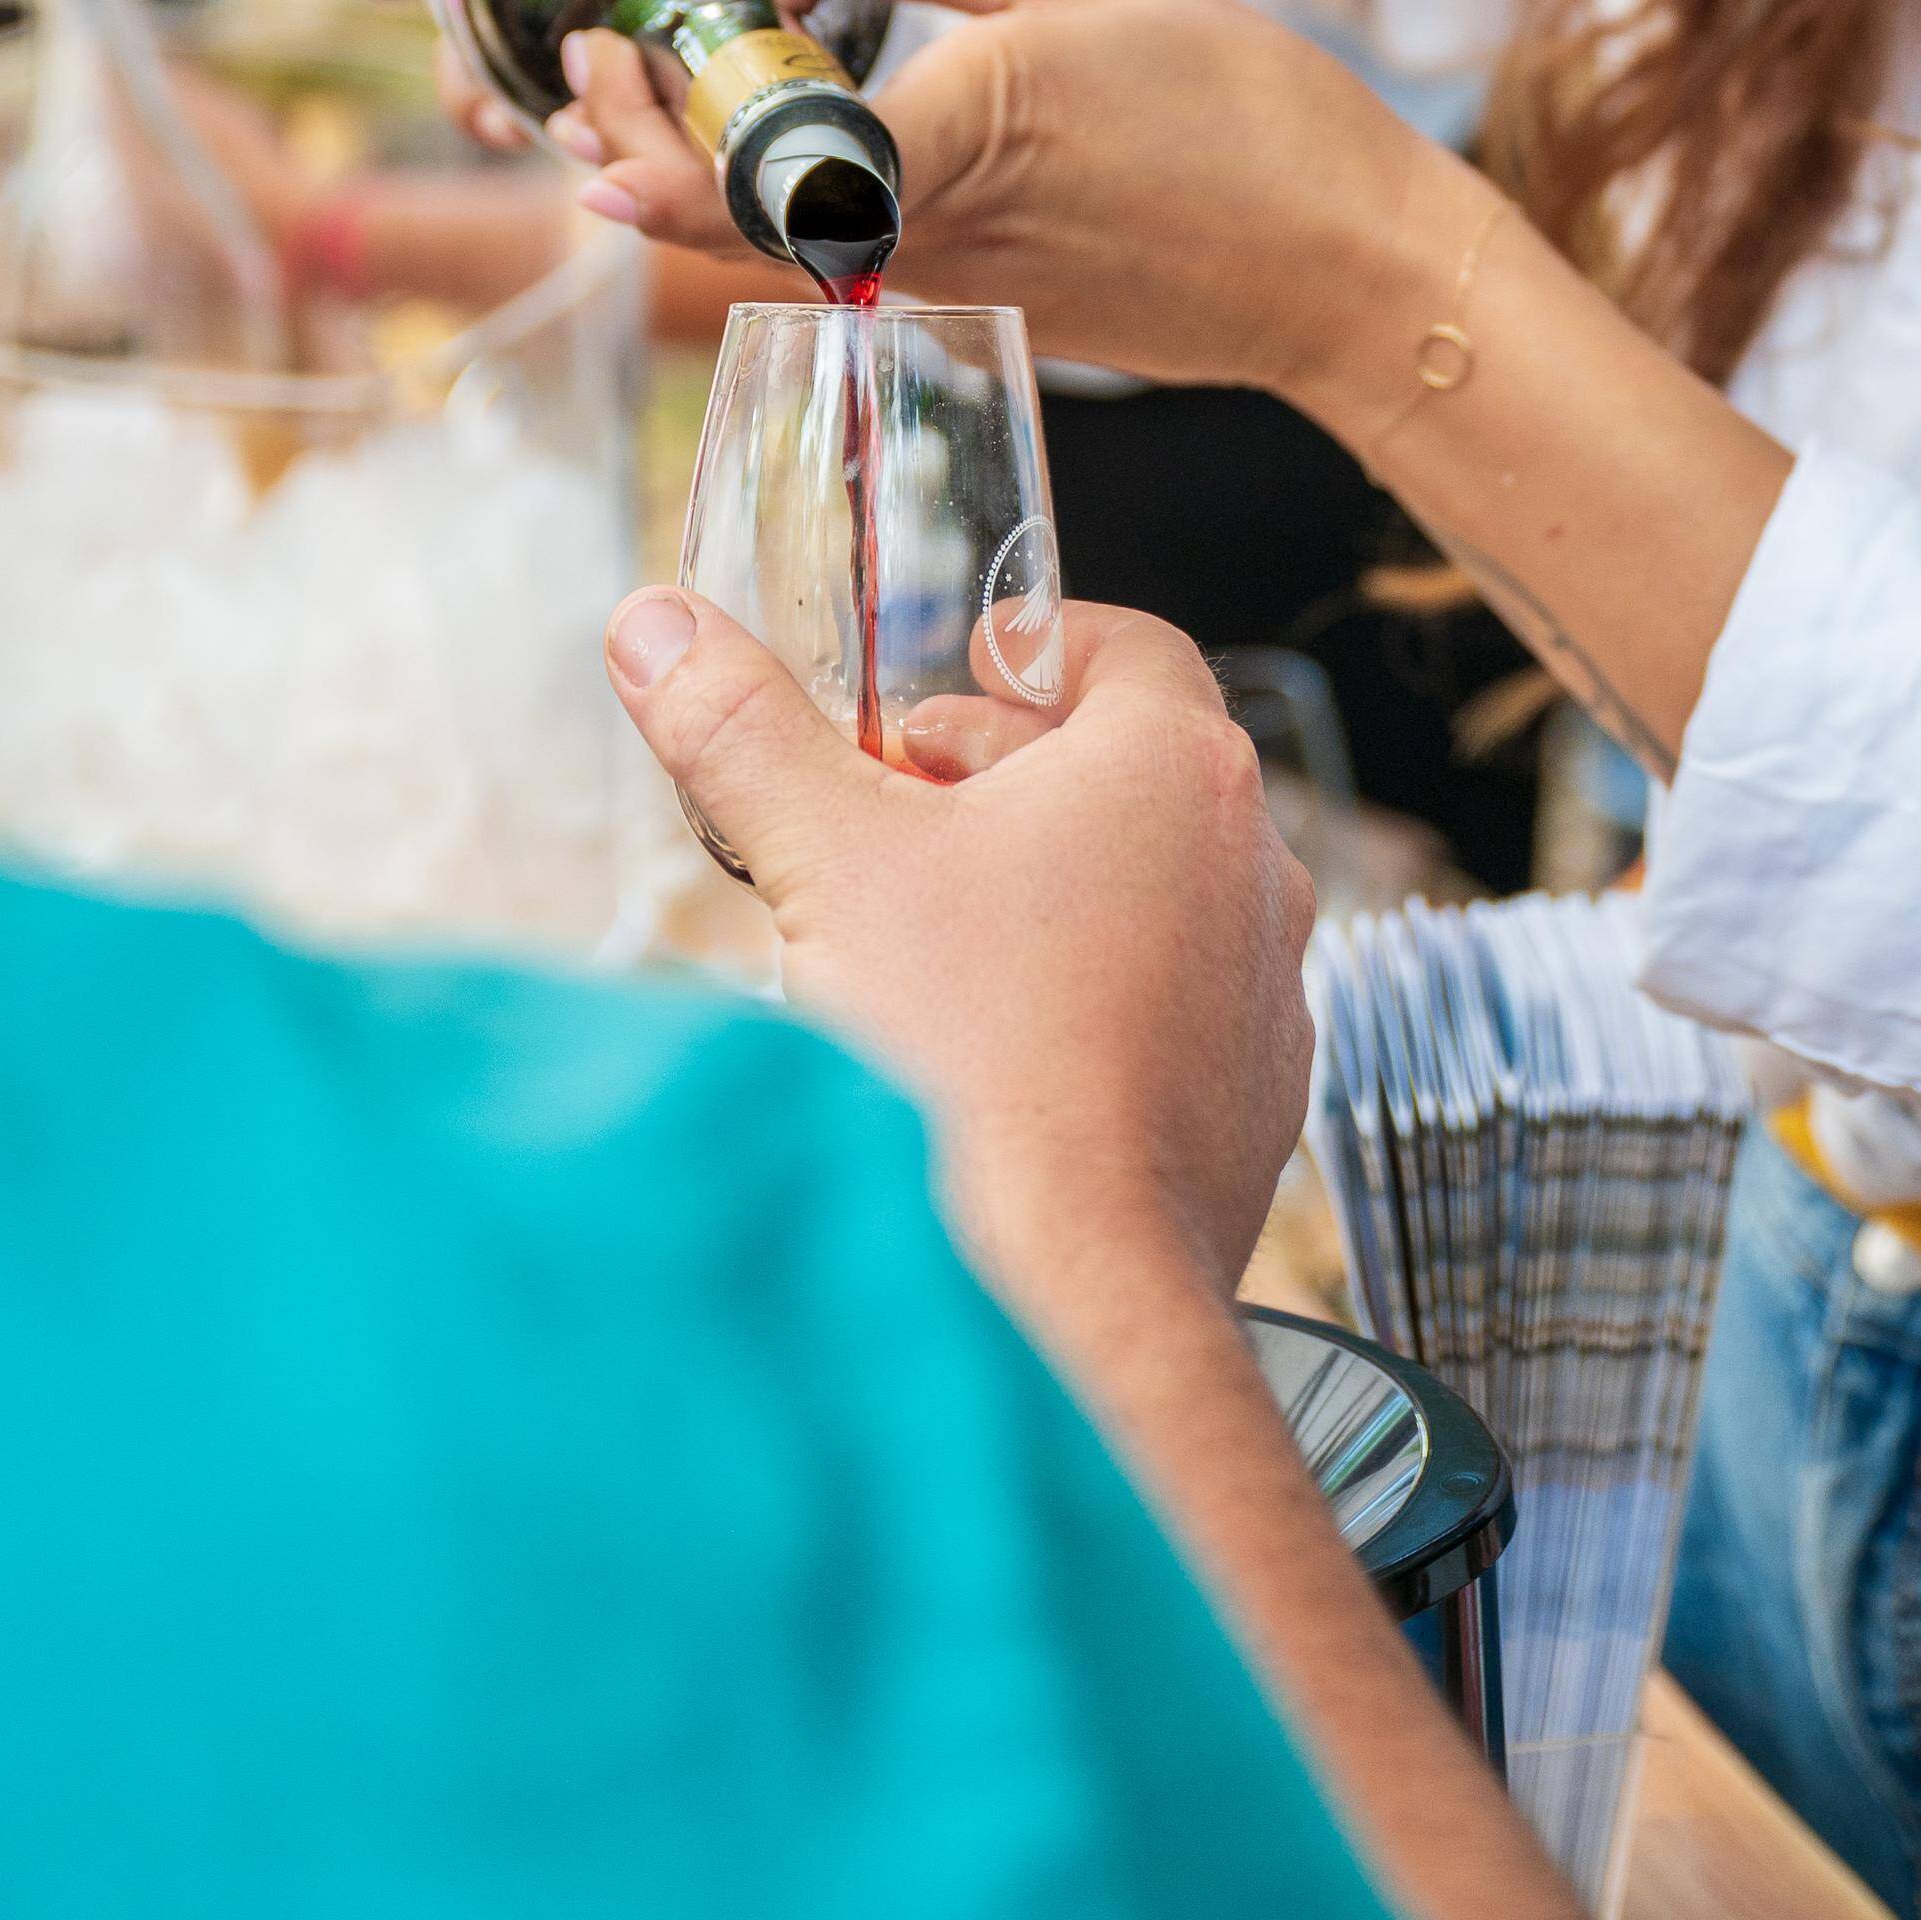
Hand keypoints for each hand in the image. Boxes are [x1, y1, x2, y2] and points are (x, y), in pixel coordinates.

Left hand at [570, 0, 1452, 401]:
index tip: (580, 97)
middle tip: (590, 74)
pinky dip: (786, 206)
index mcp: (953, 134)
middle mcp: (932, 229)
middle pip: (736, 224)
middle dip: (640, 156)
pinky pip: (854, 256)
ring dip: (700, 182)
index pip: (757, 174)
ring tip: (645, 95)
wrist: (1341, 269)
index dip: (646, 153)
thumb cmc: (1243, 107)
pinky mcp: (988, 302)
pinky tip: (773, 143)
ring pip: (782, 246)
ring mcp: (958, 280)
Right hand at [604, 582, 1314, 1293]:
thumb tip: (653, 626)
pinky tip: (1002, 1048)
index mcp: (1176, 768)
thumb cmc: (967, 1059)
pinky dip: (1098, 997)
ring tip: (938, 926)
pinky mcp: (1255, 1101)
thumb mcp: (826, 863)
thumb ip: (739, 729)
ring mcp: (1267, 989)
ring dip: (1058, 885)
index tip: (965, 666)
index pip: (1127, 648)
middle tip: (901, 797)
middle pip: (1134, 768)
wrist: (1068, 1293)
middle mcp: (1253, 864)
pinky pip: (1177, 1008)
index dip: (1038, 644)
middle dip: (1013, 770)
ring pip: (1158, 892)